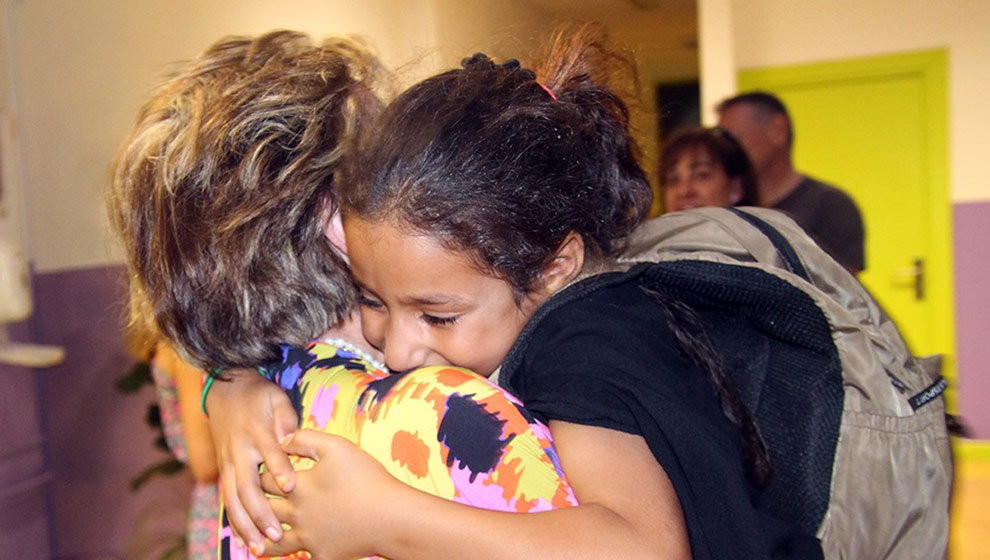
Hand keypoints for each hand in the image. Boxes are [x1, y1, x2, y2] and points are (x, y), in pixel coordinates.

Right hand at [206, 369, 297, 554]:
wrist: (226, 390)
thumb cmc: (259, 396)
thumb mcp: (275, 397)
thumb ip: (285, 416)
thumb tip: (291, 436)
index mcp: (256, 431)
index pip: (269, 451)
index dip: (279, 468)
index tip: (291, 487)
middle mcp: (239, 451)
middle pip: (246, 485)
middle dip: (260, 512)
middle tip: (275, 532)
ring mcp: (229, 463)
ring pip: (233, 499)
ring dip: (245, 525)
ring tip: (258, 547)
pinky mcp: (224, 470)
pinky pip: (227, 500)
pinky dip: (234, 521)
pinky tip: (244, 540)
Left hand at [260, 429, 404, 558]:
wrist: (391, 517)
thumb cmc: (366, 478)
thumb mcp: (337, 447)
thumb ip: (305, 439)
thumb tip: (282, 440)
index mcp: (298, 487)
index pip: (264, 480)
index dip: (258, 474)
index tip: (255, 471)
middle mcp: (296, 515)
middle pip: (263, 511)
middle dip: (252, 506)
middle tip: (246, 503)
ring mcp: (308, 539)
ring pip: (272, 543)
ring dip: (260, 539)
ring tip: (252, 542)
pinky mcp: (322, 555)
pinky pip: (299, 558)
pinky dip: (287, 557)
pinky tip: (283, 556)